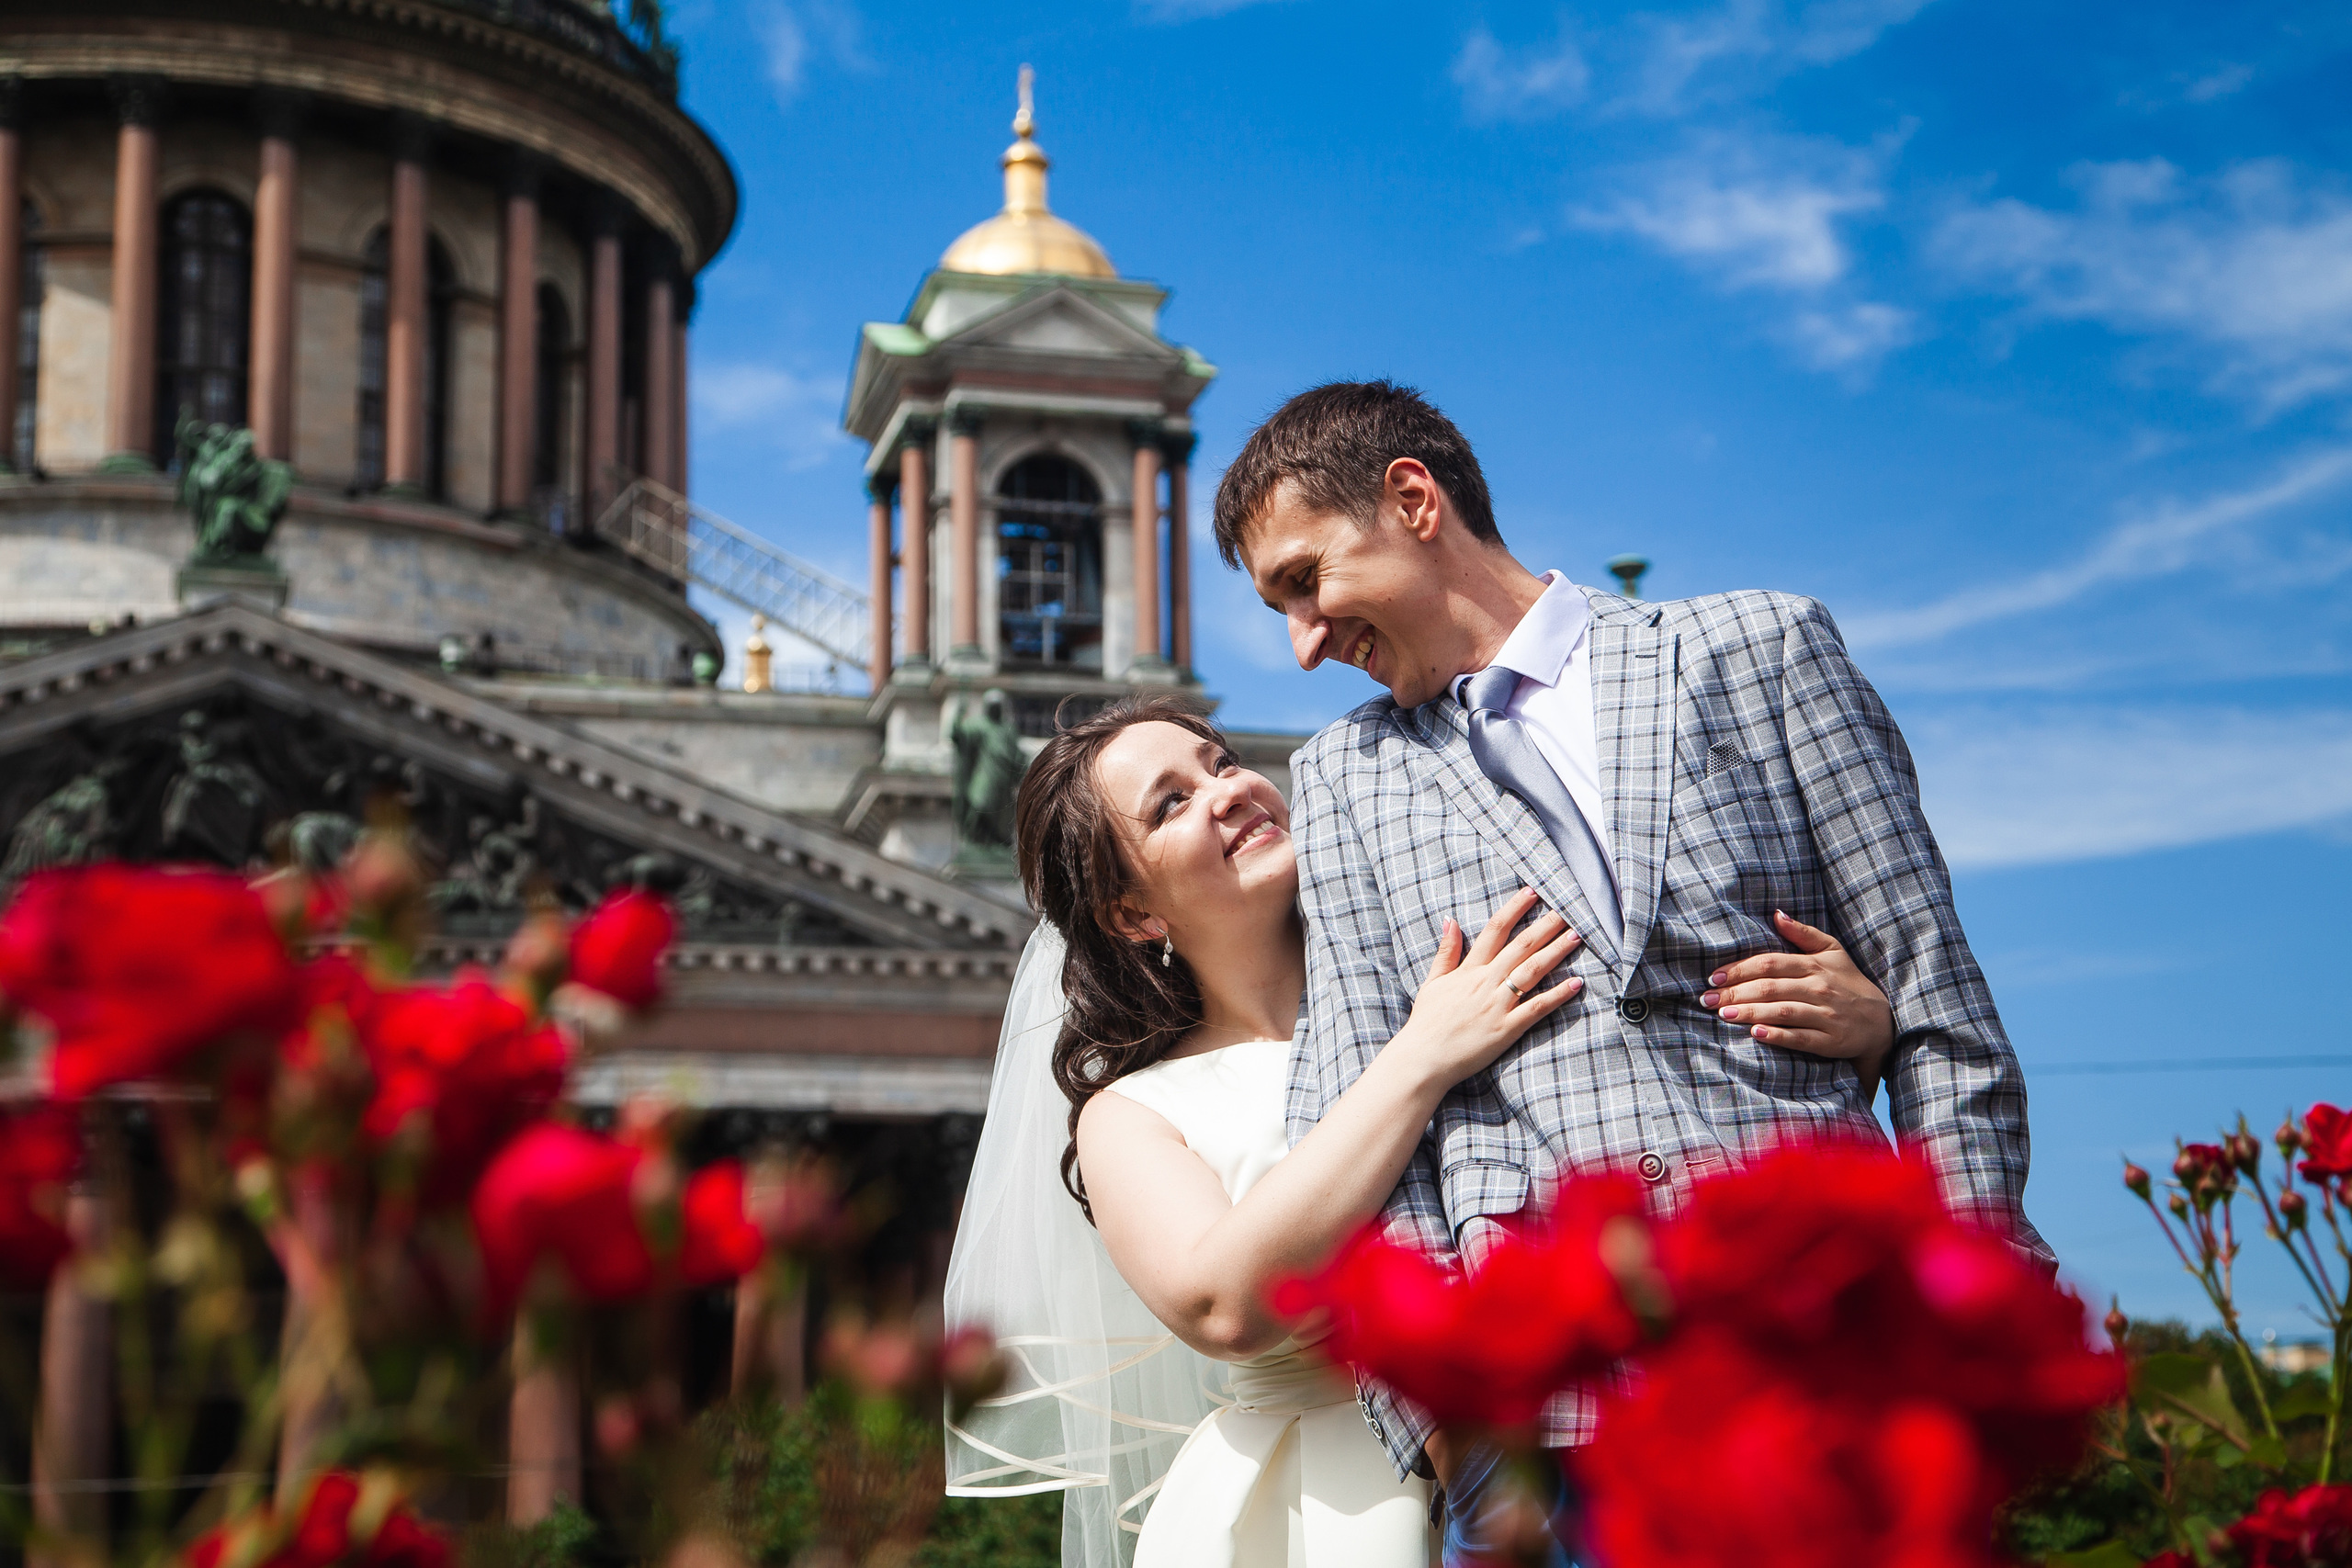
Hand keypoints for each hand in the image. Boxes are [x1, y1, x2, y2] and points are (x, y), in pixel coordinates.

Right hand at [1395, 888, 1583, 1085]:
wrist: (1423, 1059)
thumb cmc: (1427, 1022)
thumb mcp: (1432, 982)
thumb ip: (1446, 952)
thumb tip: (1451, 920)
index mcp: (1469, 970)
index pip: (1495, 929)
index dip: (1515, 908)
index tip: (1532, 891)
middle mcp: (1486, 982)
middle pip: (1521, 946)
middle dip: (1546, 924)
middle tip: (1569, 907)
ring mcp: (1498, 1005)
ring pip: (1532, 971)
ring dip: (1556, 952)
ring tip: (1577, 936)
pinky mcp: (1507, 1028)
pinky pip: (1536, 1008)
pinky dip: (1557, 995)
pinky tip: (1576, 983)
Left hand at [1703, 910, 1891, 1074]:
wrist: (1883, 1022)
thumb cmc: (1849, 983)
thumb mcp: (1833, 951)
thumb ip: (1803, 934)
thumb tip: (1776, 913)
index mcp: (1814, 965)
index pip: (1769, 963)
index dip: (1739, 969)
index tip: (1713, 977)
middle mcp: (1820, 988)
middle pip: (1770, 987)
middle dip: (1735, 993)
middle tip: (1706, 999)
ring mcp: (1826, 1015)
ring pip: (1782, 1011)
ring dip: (1750, 1012)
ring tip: (1722, 1015)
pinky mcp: (1831, 1040)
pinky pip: (1801, 1037)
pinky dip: (1778, 1035)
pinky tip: (1756, 1033)